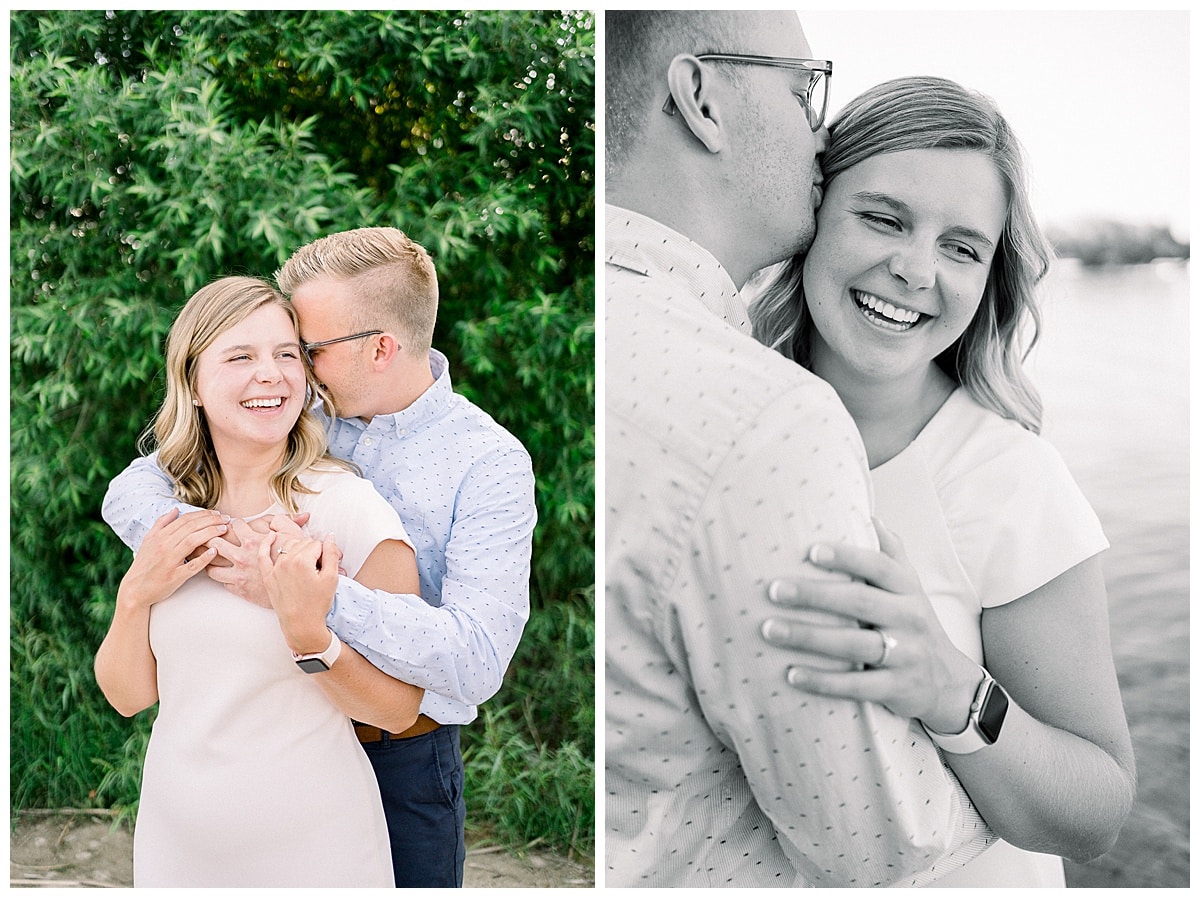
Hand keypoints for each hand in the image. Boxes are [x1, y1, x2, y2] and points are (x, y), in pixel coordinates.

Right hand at [117, 509, 226, 609]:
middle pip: (191, 527)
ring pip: (192, 542)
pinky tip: (215, 552)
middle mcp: (164, 546)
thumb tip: (175, 509)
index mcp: (160, 536)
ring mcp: (169, 561)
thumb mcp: (148, 541)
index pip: (185, 520)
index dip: (203, 514)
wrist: (135, 590)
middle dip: (211, 520)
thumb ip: (161, 524)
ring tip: (224, 530)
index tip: (217, 513)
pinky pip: (191, 566)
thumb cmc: (144, 564)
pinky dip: (204, 558)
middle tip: (226, 519)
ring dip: (210, 533)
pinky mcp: (174, 577)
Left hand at [257, 530, 339, 653]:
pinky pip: (264, 555)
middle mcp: (286, 562)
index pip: (318, 544)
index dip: (326, 553)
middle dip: (313, 551)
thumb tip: (330, 536)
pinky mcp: (268, 576)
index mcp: (302, 561)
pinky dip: (266, 543)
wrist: (301, 625)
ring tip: (306, 563)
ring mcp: (275, 569)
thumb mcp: (332, 578)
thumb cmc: (317, 604)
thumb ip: (332, 553)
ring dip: (298, 550)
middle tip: (319, 568)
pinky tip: (271, 535)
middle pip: (304, 543)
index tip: (327, 565)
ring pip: (289, 546)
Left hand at [760, 519, 980, 732]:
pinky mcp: (896, 688)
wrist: (950, 683)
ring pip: (854, 644)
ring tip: (770, 630)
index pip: (878, 566)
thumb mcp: (910, 587)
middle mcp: (909, 618)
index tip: (811, 551)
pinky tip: (792, 674)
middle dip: (814, 595)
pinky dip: (823, 681)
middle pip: (859, 602)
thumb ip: (891, 553)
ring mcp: (904, 655)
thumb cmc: (913, 624)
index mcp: (907, 589)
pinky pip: (856, 686)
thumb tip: (868, 513)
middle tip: (774, 590)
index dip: (846, 557)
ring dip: (809, 637)